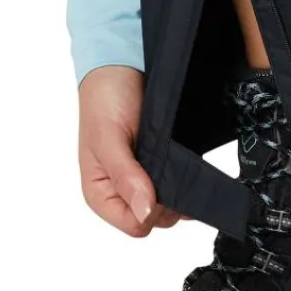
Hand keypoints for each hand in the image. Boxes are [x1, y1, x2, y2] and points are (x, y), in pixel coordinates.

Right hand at [78, 65, 183, 236]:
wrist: (120, 65)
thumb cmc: (105, 100)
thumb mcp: (109, 138)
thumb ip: (126, 177)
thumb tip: (144, 214)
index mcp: (100, 193)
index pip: (135, 225)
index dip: (155, 212)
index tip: (167, 187)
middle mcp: (121, 190)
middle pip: (157, 218)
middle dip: (171, 200)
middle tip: (179, 169)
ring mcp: (142, 177)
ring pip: (170, 201)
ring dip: (181, 186)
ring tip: (183, 161)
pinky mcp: (159, 161)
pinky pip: (177, 179)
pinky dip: (186, 173)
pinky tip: (189, 160)